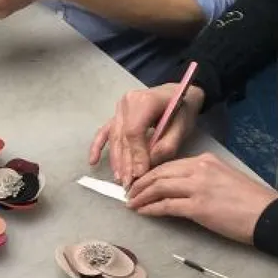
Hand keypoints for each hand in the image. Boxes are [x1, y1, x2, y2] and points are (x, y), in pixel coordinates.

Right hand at [89, 84, 203, 187]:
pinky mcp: (117, 115)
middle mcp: (127, 103)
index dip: (135, 155)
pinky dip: (98, 146)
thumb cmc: (183, 110)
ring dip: (116, 160)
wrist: (179, 93)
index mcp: (144, 101)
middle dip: (125, 163)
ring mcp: (119, 108)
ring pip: (115, 138)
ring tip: (120, 179)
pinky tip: (93, 161)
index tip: (139, 175)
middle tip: (129, 184)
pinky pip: (105, 131)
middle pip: (123, 137)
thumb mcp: (182, 127)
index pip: (134, 132)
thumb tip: (146, 166)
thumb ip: (167, 145)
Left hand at [126, 153, 277, 244]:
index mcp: (206, 160)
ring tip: (131, 203)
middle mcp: (199, 169)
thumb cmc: (250, 201)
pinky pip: (166, 206)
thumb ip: (202, 178)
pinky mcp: (198, 207)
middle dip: (141, 183)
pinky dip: (151, 209)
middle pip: (160, 173)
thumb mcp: (224, 178)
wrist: (268, 215)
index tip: (141, 182)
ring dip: (141, 196)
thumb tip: (180, 187)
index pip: (170, 164)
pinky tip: (142, 212)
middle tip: (129, 192)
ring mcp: (198, 187)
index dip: (152, 173)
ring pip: (159, 187)